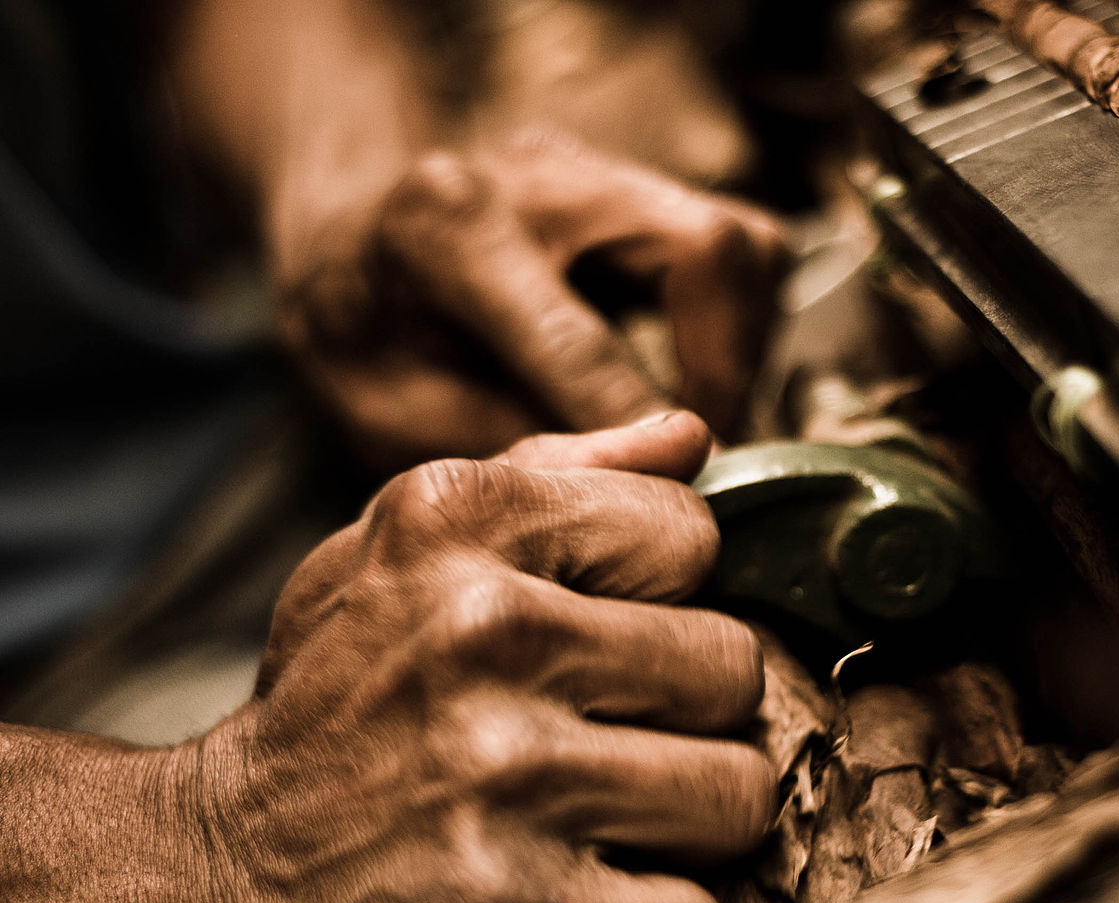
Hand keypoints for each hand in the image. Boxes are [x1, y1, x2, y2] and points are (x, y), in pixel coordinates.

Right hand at [195, 412, 774, 902]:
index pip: (691, 534)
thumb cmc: (343, 690)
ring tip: (607, 819)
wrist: (218, 861)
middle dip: (689, 714)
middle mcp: (485, 631)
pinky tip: (592, 901)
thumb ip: (560, 473)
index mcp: (460, 517)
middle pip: (734, 667)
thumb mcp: (409, 542)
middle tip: (611, 737)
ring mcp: (504, 776)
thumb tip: (694, 435)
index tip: (600, 634)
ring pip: (737, 794)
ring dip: (687, 824)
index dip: (664, 593)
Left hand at [273, 128, 788, 467]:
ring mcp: (604, 170)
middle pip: (707, 250)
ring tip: (694, 422)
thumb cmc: (360, 328)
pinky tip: (689, 377)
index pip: (579, 343)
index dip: (638, 430)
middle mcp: (542, 177)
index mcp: (447, 230)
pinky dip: (734, 328)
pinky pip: (740, 253)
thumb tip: (620, 485)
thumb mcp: (382, 409)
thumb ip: (495, 444)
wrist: (350, 231)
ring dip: (741, 350)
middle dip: (724, 370)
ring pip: (744, 246)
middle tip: (699, 455)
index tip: (676, 492)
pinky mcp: (646, 187)